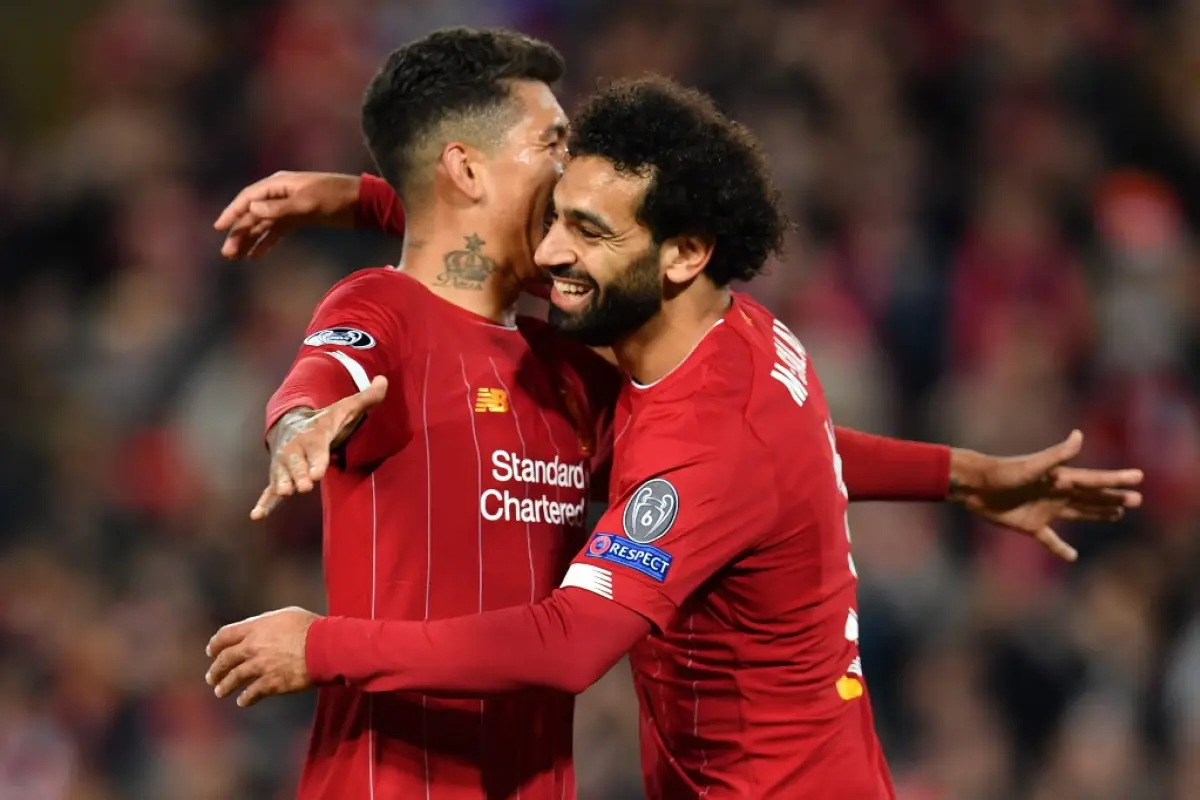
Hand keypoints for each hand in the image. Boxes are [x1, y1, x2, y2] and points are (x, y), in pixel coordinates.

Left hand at [206, 607, 318, 706]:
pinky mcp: (271, 683)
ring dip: (224, 686)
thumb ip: (268, 624)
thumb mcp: (286, 615)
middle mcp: (253, 647)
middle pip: (225, 659)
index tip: (211, 651)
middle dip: (216, 670)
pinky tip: (243, 701)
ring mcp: (260, 666)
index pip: (225, 635)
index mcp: (255, 628)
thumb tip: (260, 629)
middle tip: (211, 677)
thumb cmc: (311, 627)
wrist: (324, 647)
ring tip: (220, 692)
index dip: (215, 644)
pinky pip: (251, 693)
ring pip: (233, 678)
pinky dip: (245, 698)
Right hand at [213, 171, 361, 259]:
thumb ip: (280, 208)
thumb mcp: (308, 203)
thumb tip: (252, 210)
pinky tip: (256, 256)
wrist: (362, 203)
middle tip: (227, 253)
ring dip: (249, 240)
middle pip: (253, 214)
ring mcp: (289, 207)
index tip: (219, 227)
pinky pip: (276, 231)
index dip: (232, 212)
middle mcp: (280, 194)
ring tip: (236, 257)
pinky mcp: (298, 218)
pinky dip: (266, 242)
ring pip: (262, 224)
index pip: (248, 198)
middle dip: (239, 232)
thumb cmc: (335, 197)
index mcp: (279, 184)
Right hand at [253, 375, 387, 519]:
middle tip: (304, 486)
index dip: (317, 460)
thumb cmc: (325, 420)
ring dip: (282, 485)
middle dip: (300, 474)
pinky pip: (268, 491)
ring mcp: (284, 465)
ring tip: (285, 493)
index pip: (315, 449)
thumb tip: (384, 380)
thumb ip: (366, 398)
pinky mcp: (277, 478)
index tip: (318, 473)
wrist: (291, 424)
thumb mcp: (346, 407)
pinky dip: (263, 503)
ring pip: (281, 477)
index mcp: (313, 436)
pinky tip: (256, 516)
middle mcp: (295, 450)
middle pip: (296, 464)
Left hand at [950, 430, 1142, 561]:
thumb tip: (1079, 435)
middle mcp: (1056, 494)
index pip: (1094, 480)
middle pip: (1091, 498)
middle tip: (1136, 500)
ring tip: (1117, 515)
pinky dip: (1060, 548)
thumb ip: (1057, 455)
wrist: (974, 486)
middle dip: (1113, 498)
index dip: (1116, 479)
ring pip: (1078, 514)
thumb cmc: (1002, 473)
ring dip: (1097, 514)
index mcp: (1060, 479)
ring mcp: (1044, 510)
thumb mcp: (1032, 465)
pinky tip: (1072, 556)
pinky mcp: (1030, 525)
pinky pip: (1050, 540)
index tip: (1138, 478)